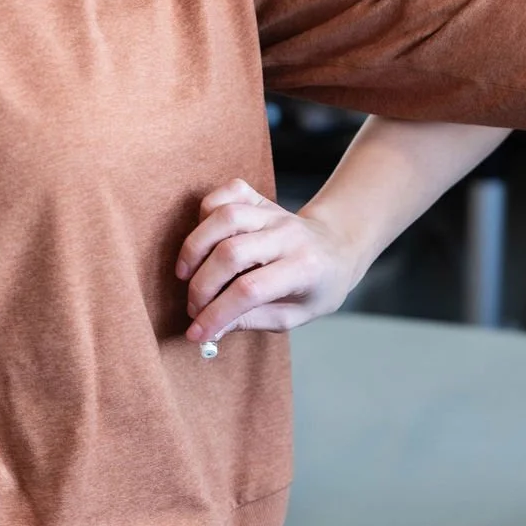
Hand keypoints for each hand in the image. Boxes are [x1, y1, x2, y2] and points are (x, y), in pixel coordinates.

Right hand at [175, 179, 358, 346]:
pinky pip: (229, 193)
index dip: (217, 313)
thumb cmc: (318, 286)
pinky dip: (207, 211)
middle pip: (231, 253)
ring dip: (195, 247)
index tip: (197, 332)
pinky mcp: (262, 200)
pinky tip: (203, 238)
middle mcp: (289, 236)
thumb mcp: (294, 316)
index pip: (250, 290)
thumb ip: (252, 321)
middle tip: (194, 307)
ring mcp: (274, 213)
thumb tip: (210, 329)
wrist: (338, 247)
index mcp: (303, 268)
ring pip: (225, 217)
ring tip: (186, 274)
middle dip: (202, 286)